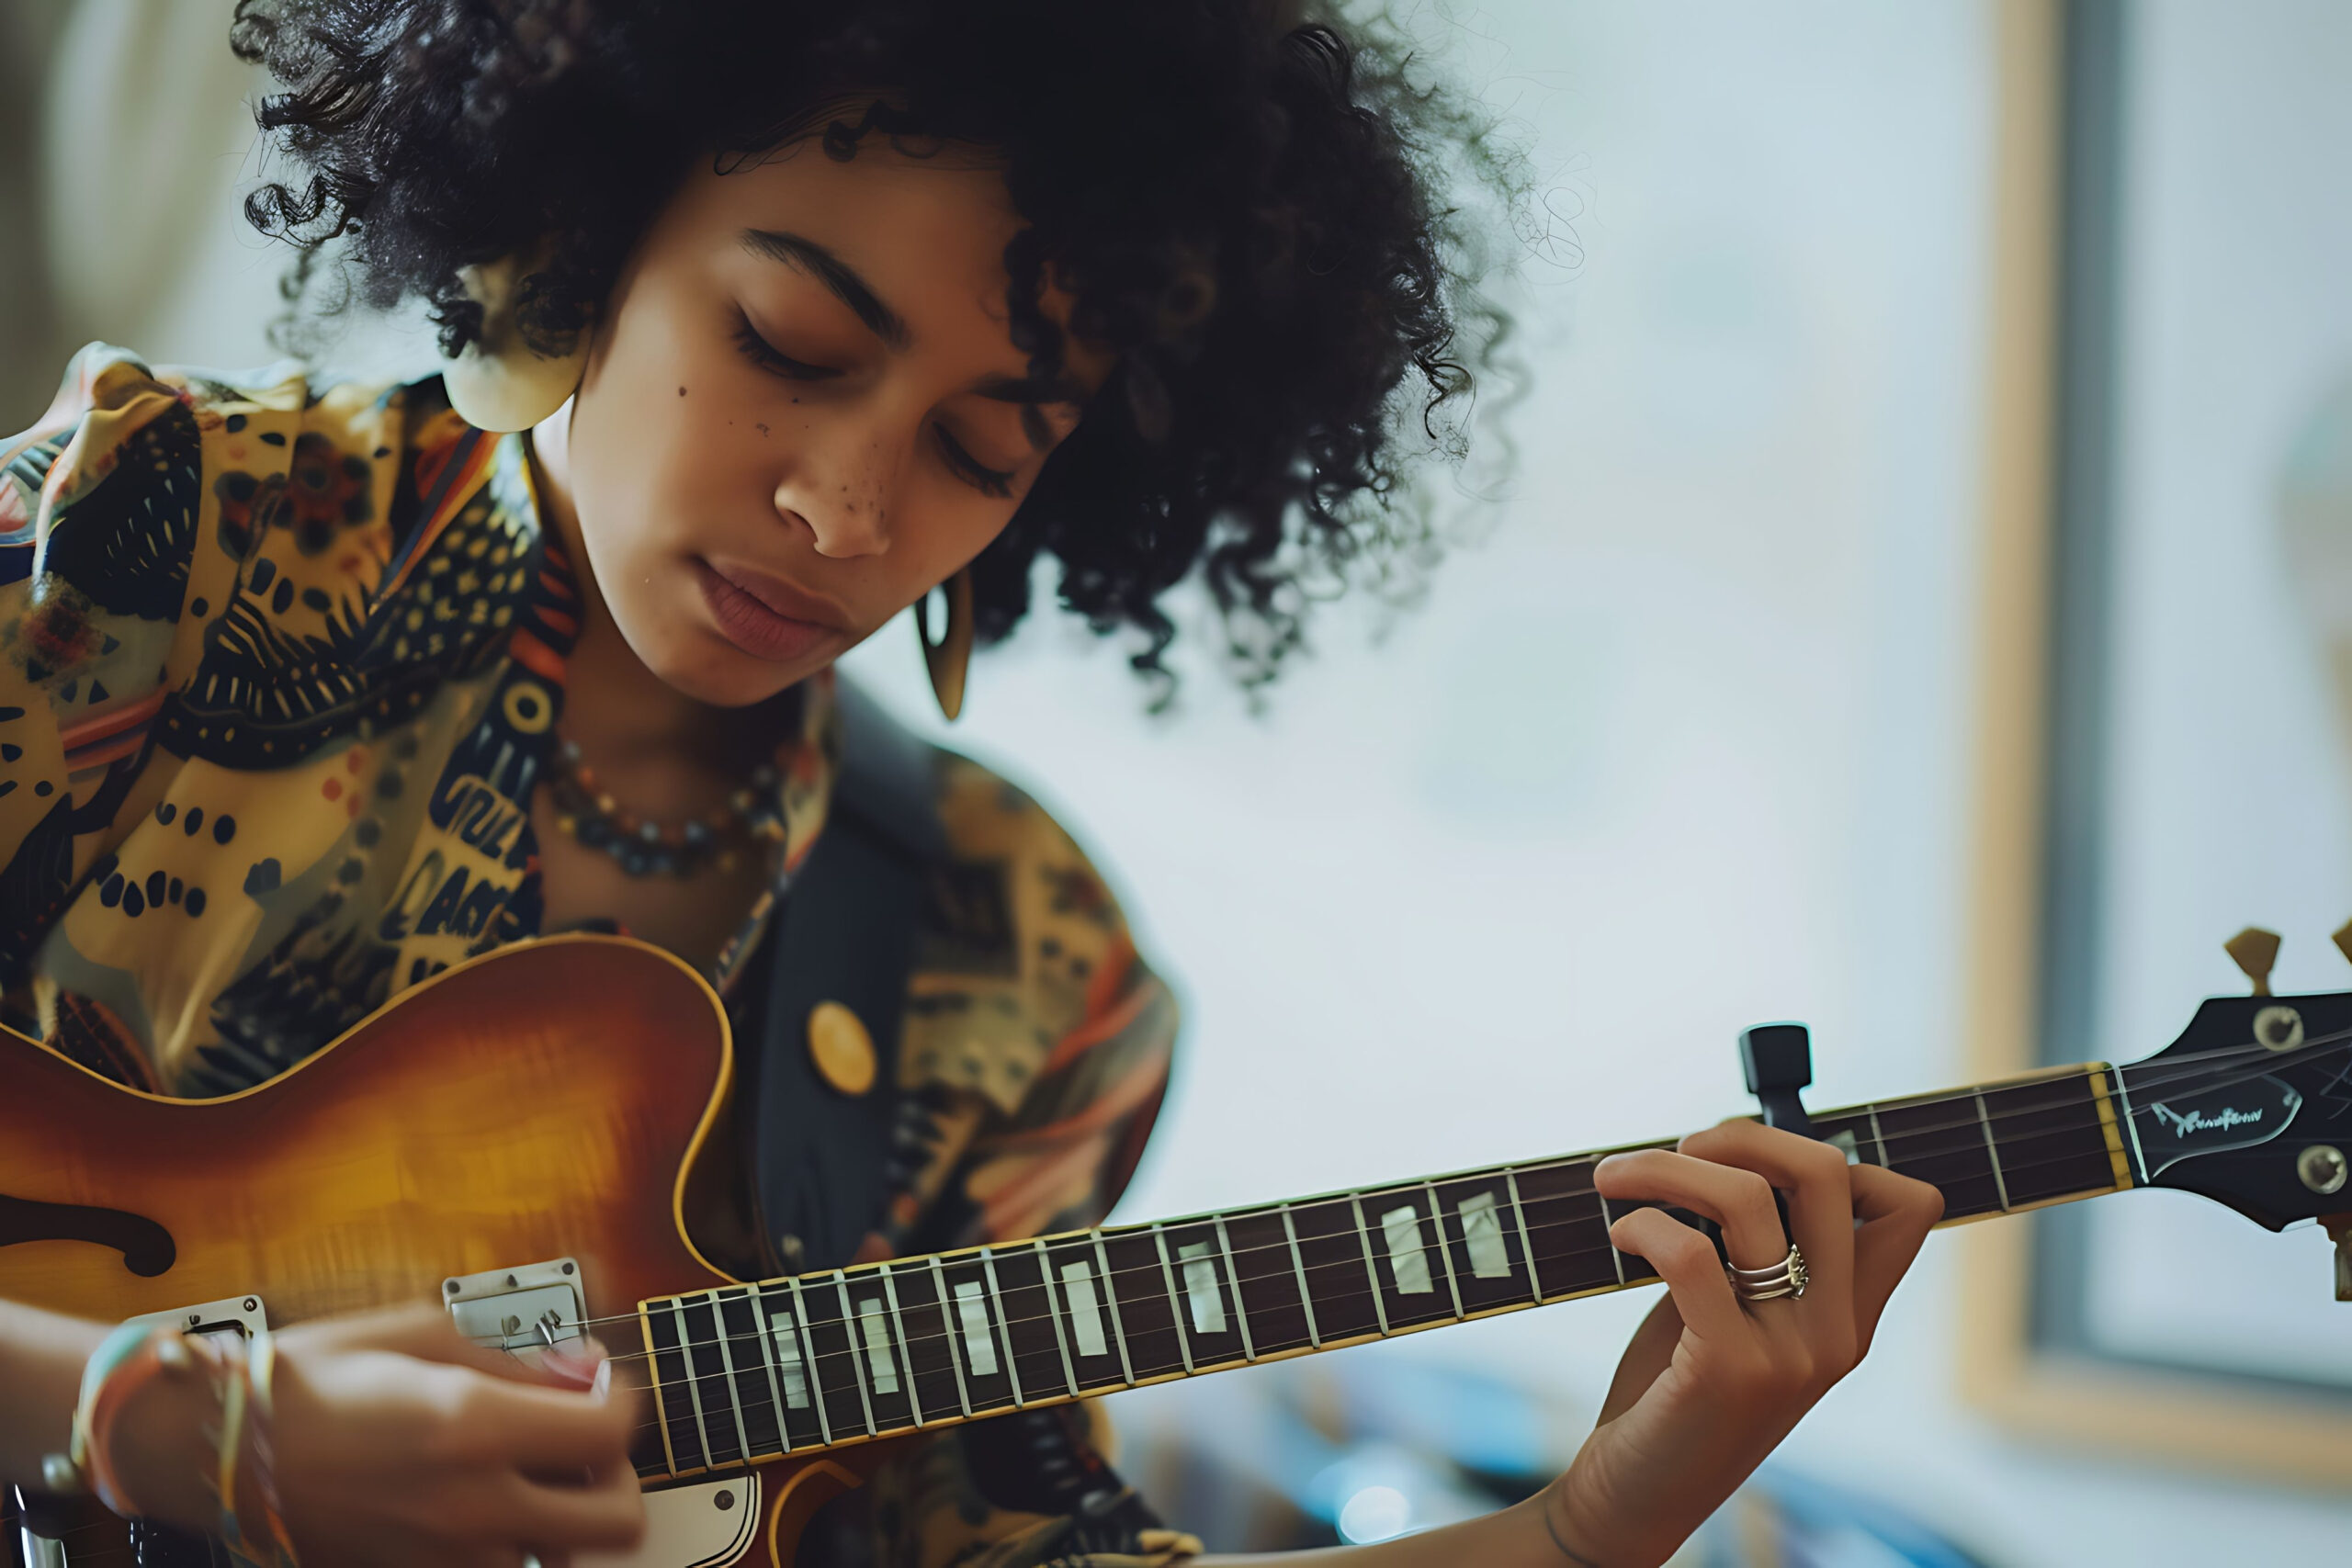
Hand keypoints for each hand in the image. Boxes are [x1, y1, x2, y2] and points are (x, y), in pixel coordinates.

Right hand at [111, 1301, 645, 1567]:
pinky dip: (508, 1544)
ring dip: (564, 1519)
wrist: (220, 1449)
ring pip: (561, 1558)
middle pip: (617, 1521)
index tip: (600, 1385)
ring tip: (531, 1477)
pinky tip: (481, 1508)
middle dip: (617, 1476)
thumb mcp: (420, 1334)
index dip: (624, 1401)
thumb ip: (515, 1358)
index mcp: (476, 1427)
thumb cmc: (308, 1379)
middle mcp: (472, 1504)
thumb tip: (579, 1371)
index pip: (612, 1434)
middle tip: (583, 1443)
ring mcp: (446, 1556)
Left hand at [1541, 1120, 1941, 1567]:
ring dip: (1664, 1167)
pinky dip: (1641, 1223)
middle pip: (1829, 1174)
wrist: (1633, 1499)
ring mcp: (1790, 1355)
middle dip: (1742, 1134)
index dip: (1837, 1153)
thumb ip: (1750, 1251)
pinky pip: (1688, 1254)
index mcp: (1850, 1316)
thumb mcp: (1732, 1314)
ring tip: (1617, 1179)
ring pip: (1747, 1201)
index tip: (1752, 1159)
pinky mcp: (1728, 1370)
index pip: (1909, 1206)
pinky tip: (1618, 1234)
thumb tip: (1727, 1152)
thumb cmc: (1672, 1394)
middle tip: (1680, 1150)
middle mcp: (1838, 1334)